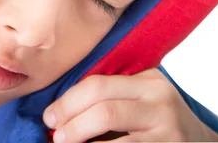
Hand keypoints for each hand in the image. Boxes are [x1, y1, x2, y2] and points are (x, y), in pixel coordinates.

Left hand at [42, 68, 217, 141]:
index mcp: (148, 80)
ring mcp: (168, 128)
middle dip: (70, 120)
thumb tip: (59, 108)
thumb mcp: (142, 99)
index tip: (49, 115)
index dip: (67, 101)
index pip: (98, 84)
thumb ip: (112, 95)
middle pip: (103, 106)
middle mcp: (160, 100)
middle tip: (54, 134)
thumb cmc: (159, 122)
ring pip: (112, 129)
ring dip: (80, 138)